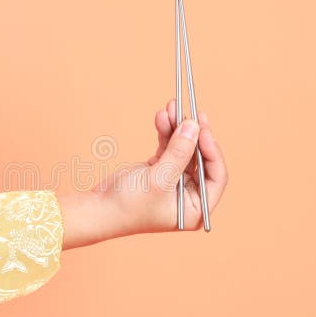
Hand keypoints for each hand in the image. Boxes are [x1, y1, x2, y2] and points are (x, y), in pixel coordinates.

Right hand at [59, 99, 227, 249]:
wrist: (99, 209)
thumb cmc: (128, 206)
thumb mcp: (158, 179)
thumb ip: (179, 152)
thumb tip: (194, 126)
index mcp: (196, 208)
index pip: (216, 176)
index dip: (212, 151)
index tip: (202, 130)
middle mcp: (189, 195)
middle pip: (200, 158)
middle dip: (194, 135)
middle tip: (192, 114)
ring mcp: (174, 181)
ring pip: (184, 149)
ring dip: (178, 128)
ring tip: (172, 107)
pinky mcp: (160, 170)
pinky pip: (169, 147)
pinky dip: (166, 132)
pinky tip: (162, 117)